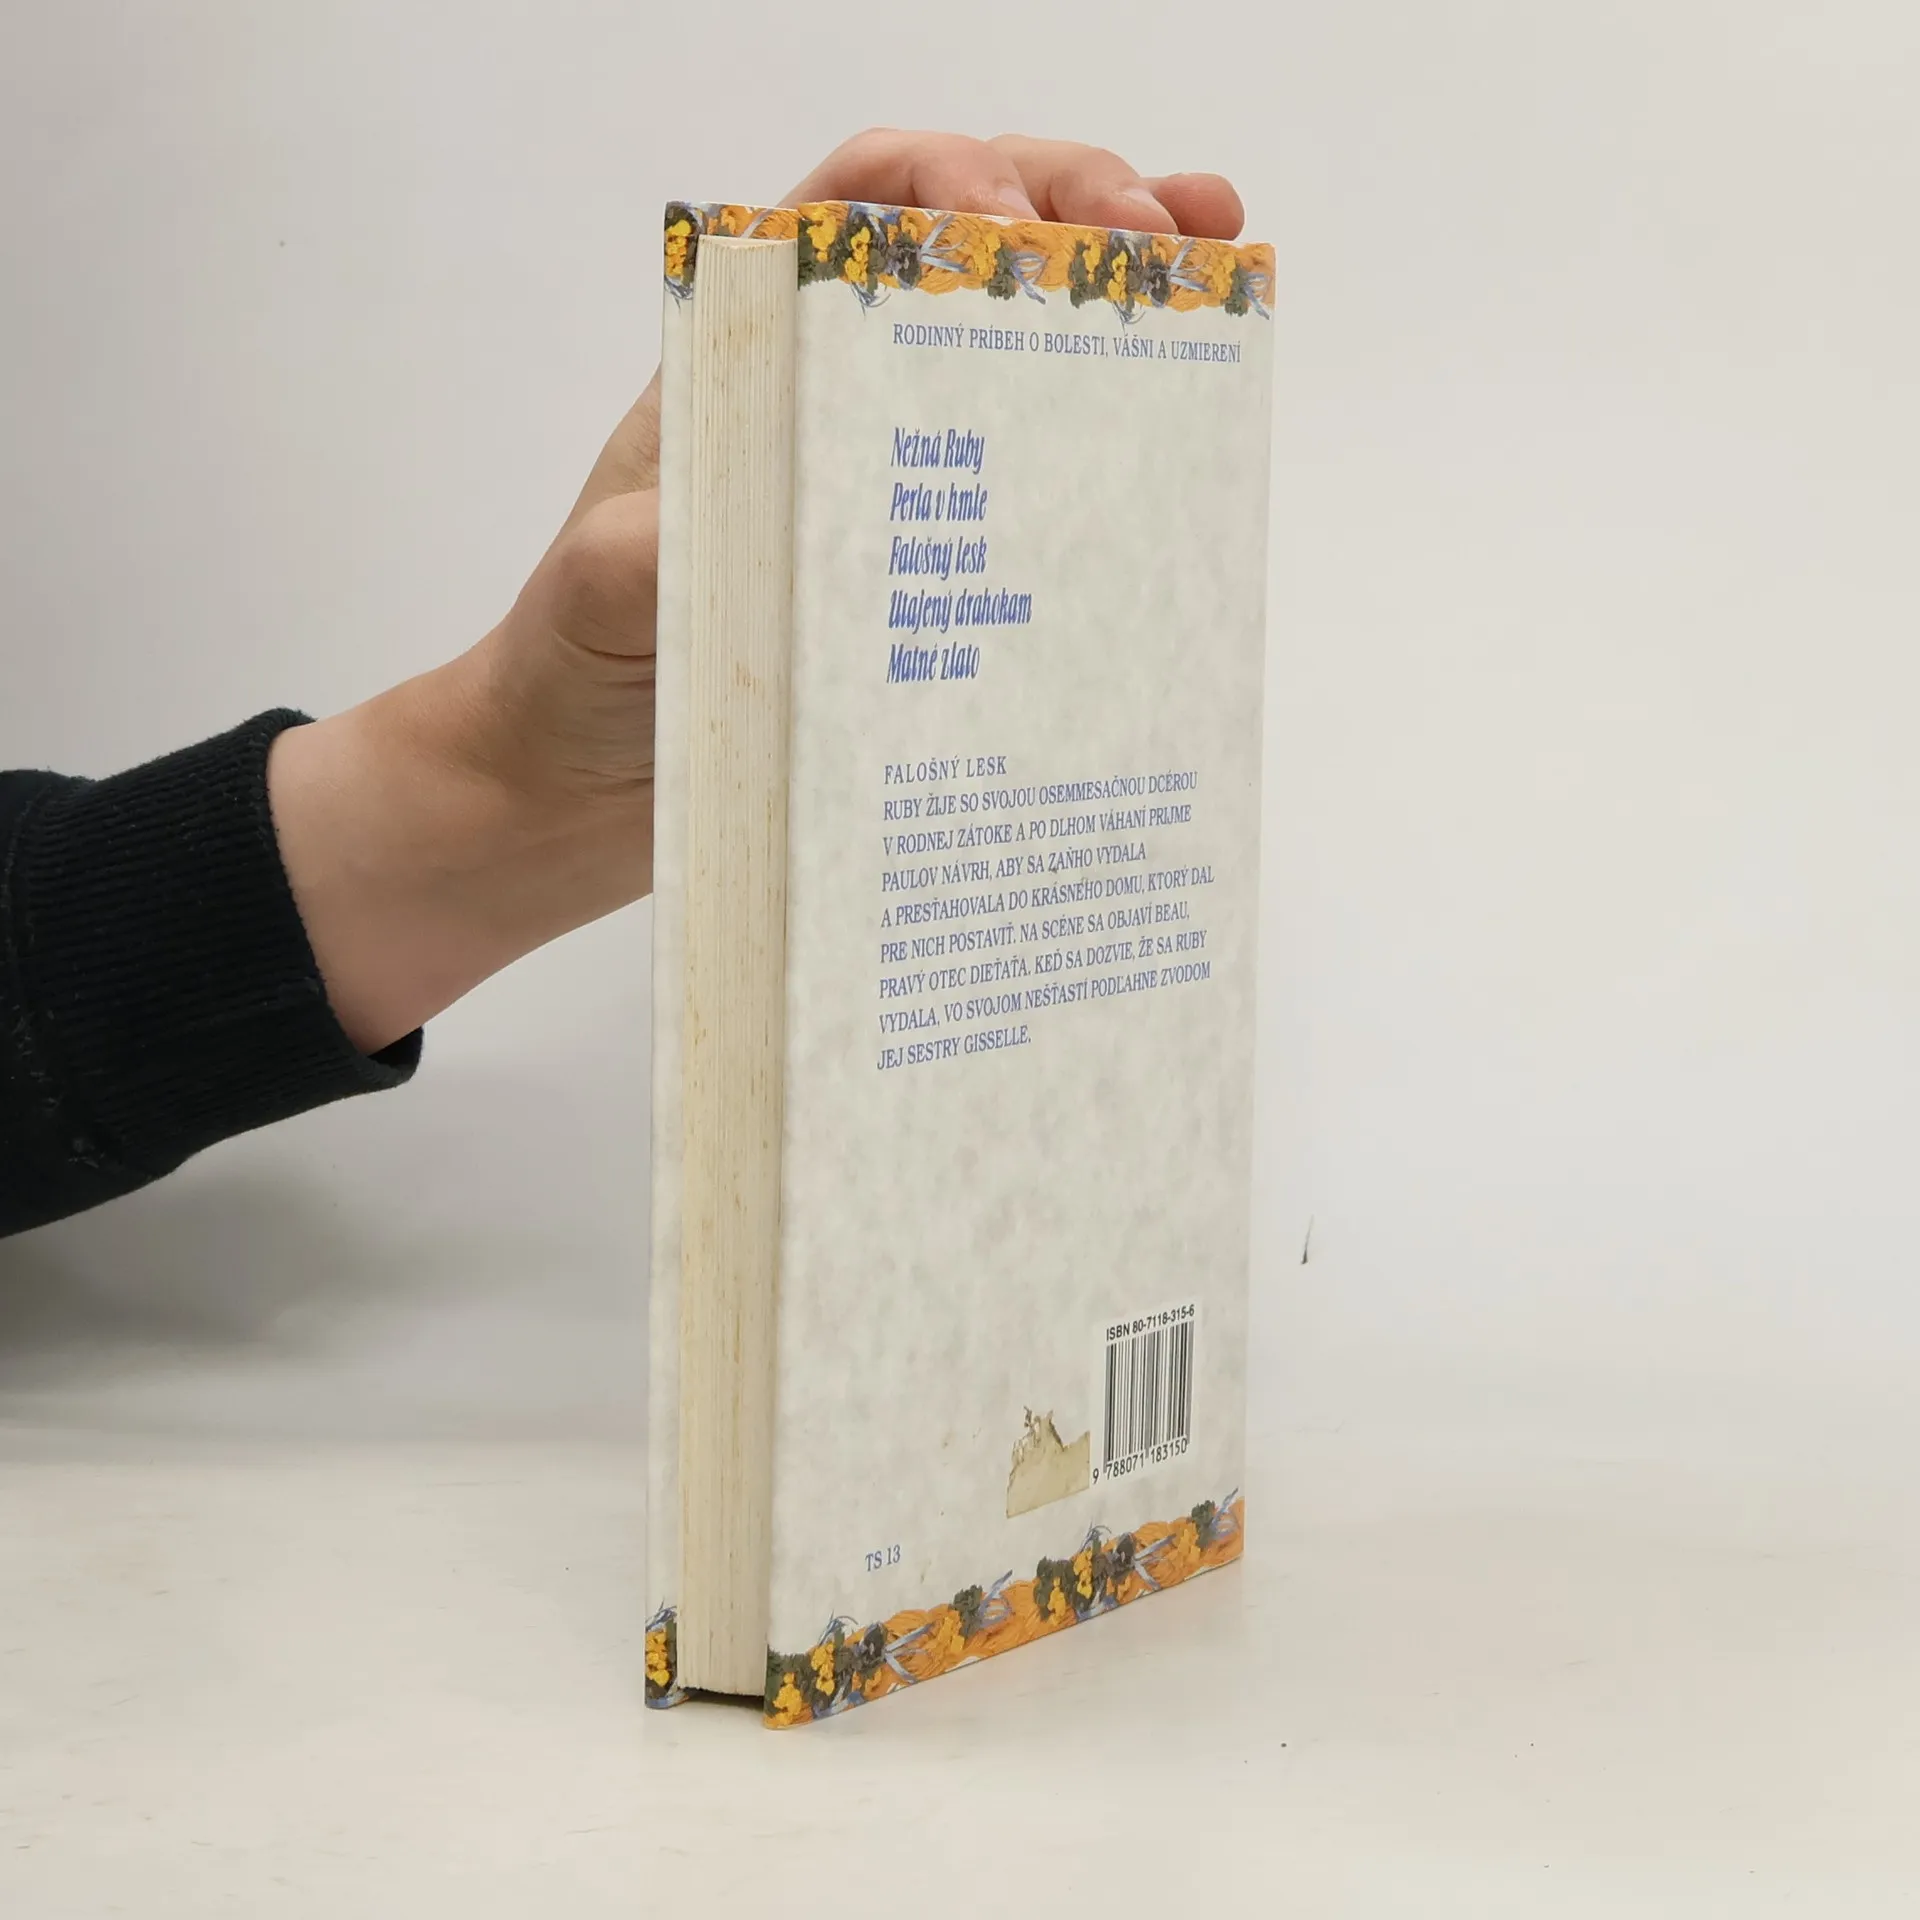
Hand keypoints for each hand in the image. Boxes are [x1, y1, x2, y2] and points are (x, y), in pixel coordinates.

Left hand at [268, 133, 1245, 1053]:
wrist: (578, 790)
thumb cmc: (574, 672)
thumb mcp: (601, 601)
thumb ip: (644, 557)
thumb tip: (715, 533)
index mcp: (744, 360)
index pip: (852, 211)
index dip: (946, 185)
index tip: (1013, 230)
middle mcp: (826, 390)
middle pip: (962, 243)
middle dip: (1070, 205)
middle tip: (1168, 236)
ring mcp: (887, 470)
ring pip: (1012, 339)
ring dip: (1118, 288)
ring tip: (1217, 269)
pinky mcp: (928, 560)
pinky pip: (1027, 473)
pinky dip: (1110, 430)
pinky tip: (1187, 416)